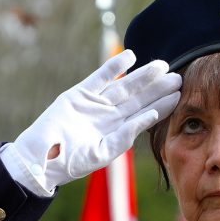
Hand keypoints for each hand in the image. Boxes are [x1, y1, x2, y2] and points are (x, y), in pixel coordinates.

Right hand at [5, 49, 180, 193]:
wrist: (40, 159)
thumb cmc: (69, 163)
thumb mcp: (101, 154)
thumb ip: (124, 138)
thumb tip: (147, 121)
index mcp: (115, 133)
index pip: (143, 116)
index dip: (161, 105)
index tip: (179, 96)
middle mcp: (108, 116)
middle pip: (138, 98)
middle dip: (157, 88)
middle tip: (179, 76)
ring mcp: (95, 104)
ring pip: (123, 86)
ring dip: (142, 76)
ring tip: (161, 66)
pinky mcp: (79, 94)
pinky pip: (100, 77)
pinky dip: (113, 67)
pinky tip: (130, 57)